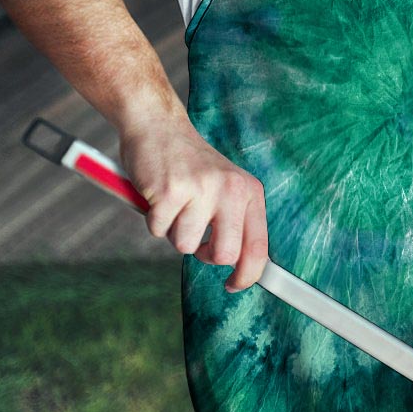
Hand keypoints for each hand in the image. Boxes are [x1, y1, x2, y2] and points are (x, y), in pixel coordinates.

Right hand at [119, 117, 267, 291]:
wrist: (158, 126)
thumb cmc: (190, 165)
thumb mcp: (225, 187)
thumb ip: (235, 221)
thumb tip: (241, 267)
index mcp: (249, 191)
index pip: (258, 247)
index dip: (248, 275)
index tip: (234, 285)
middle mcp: (231, 189)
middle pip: (225, 255)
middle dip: (205, 254)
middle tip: (195, 236)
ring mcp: (201, 189)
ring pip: (185, 245)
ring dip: (174, 231)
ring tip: (175, 204)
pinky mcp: (170, 191)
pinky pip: (158, 230)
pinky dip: (153, 219)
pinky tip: (158, 195)